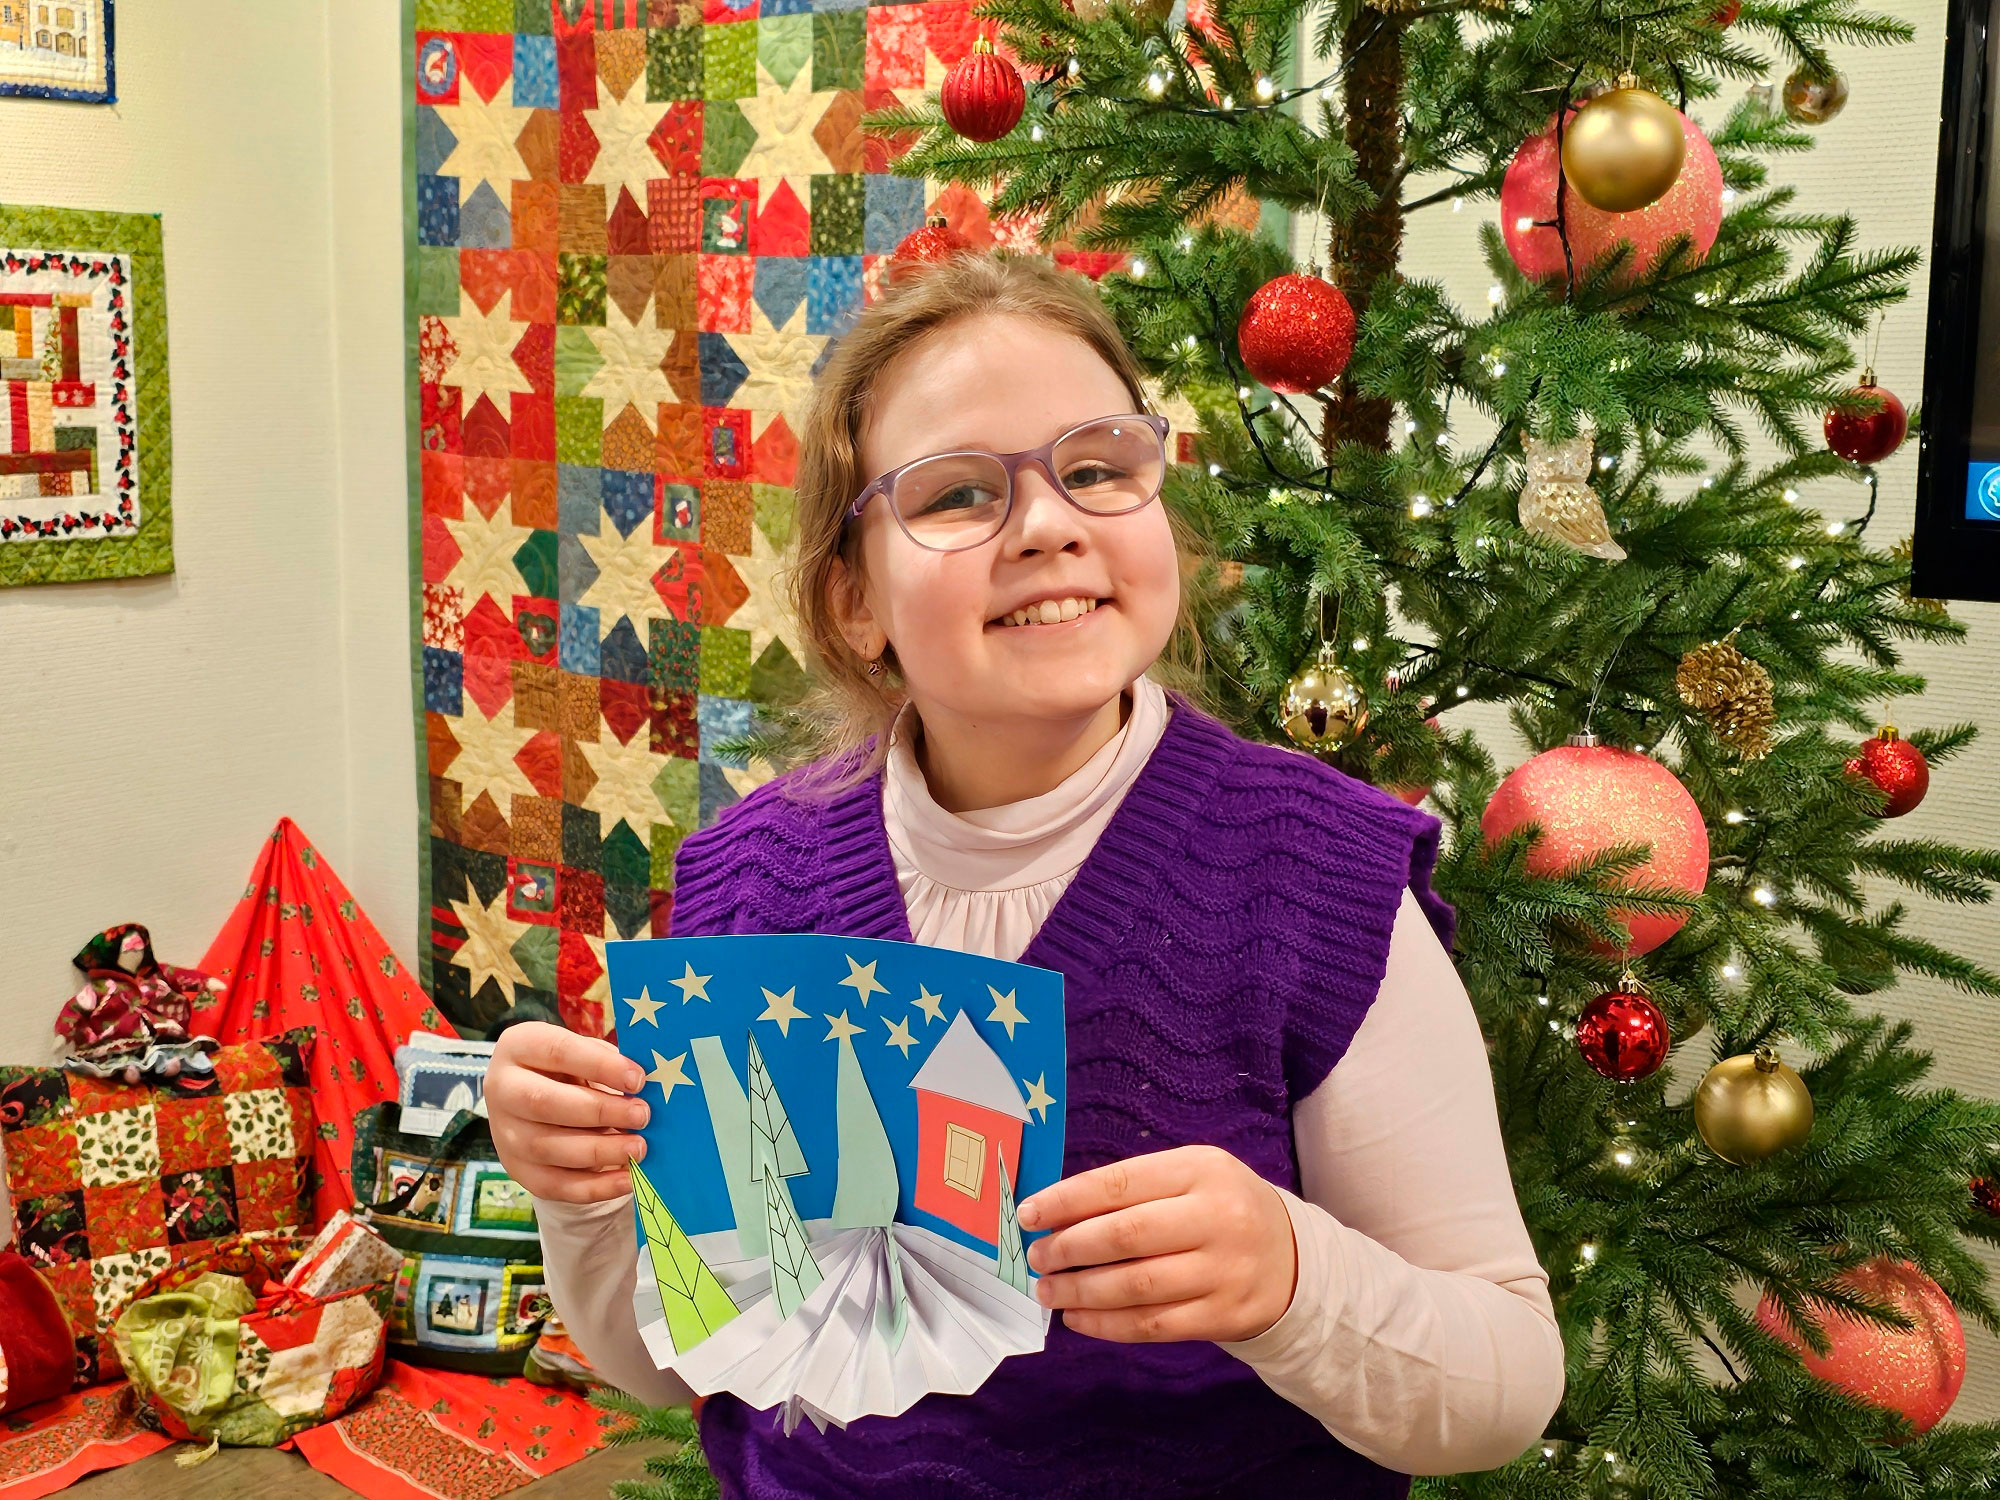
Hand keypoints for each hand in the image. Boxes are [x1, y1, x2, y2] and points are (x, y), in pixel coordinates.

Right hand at [485, 1022, 649, 1203]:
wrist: (534, 1100)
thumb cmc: (571, 1069)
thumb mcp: (585, 1053)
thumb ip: (610, 1064)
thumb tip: (649, 1086)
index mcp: (519, 1046)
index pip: (558, 1051)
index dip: (600, 1066)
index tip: (638, 1080)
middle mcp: (501, 1088)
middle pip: (544, 1102)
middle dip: (600, 1111)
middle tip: (642, 1115)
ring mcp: (504, 1133)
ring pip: (548, 1148)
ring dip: (600, 1151)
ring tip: (638, 1148)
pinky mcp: (517, 1169)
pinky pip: (553, 1185)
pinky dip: (594, 1187)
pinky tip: (627, 1179)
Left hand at [1018, 1145, 1297, 1344]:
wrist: (1291, 1258)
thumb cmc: (1220, 1208)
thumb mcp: (1190, 1176)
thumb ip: (1132, 1189)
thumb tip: (1056, 1214)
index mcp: (1201, 1169)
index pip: (1119, 1184)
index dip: (1066, 1201)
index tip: (1028, 1215)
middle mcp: (1216, 1217)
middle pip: (1125, 1236)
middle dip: (1068, 1248)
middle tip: (1036, 1257)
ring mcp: (1224, 1271)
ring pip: (1136, 1286)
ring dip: (1080, 1291)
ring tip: (1048, 1290)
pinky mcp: (1225, 1316)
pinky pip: (1154, 1325)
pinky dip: (1107, 1325)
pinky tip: (1078, 1318)